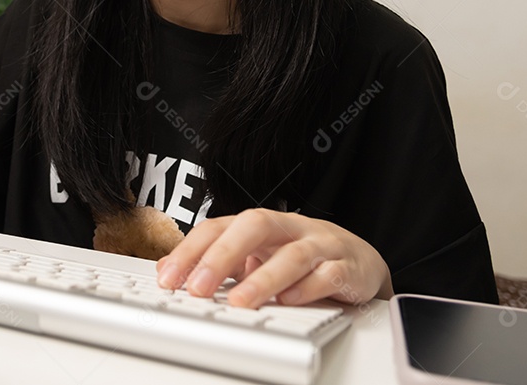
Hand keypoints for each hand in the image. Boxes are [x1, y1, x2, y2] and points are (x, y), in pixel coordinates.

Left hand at [155, 209, 393, 307]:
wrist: (358, 260)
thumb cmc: (300, 256)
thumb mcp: (255, 256)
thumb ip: (217, 262)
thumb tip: (168, 270)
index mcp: (261, 224)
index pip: (220, 226)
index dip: (192, 249)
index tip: (169, 277)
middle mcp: (289, 228)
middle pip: (254, 226)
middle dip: (222, 255)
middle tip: (197, 287)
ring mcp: (320, 245)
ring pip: (292, 254)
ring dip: (263, 279)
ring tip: (239, 302)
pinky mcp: (347, 267)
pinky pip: (328, 274)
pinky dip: (308, 287)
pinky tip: (288, 301)